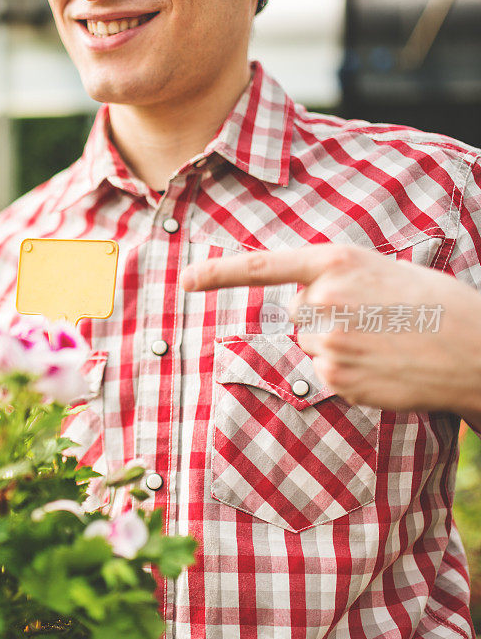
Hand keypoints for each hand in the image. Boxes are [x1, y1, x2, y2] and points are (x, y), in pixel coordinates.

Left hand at [182, 244, 480, 416]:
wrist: (475, 347)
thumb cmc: (432, 303)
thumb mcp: (379, 270)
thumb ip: (332, 279)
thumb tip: (302, 305)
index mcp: (335, 261)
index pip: (263, 267)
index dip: (219, 273)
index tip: (185, 280)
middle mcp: (323, 299)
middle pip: (298, 314)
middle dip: (328, 318)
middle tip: (376, 318)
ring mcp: (327, 341)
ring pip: (311, 345)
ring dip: (339, 346)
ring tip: (385, 340)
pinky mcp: (335, 377)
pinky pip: (324, 373)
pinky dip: (348, 371)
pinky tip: (382, 365)